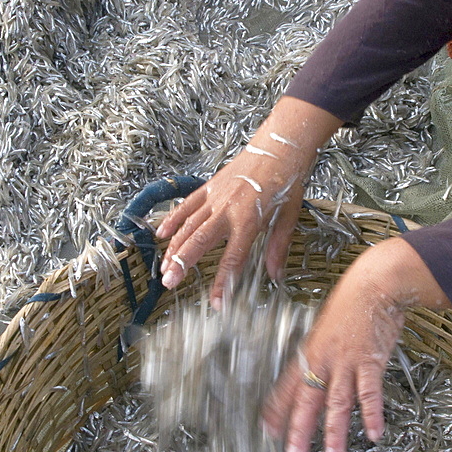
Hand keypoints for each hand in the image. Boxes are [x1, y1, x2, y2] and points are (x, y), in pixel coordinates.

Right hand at [156, 97, 340, 307]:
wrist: (279, 147)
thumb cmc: (287, 181)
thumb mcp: (289, 217)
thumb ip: (278, 247)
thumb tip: (275, 275)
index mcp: (250, 221)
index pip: (233, 259)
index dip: (222, 284)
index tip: (215, 303)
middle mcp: (228, 210)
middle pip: (199, 241)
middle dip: (182, 263)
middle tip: (168, 282)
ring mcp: (216, 197)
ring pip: (188, 225)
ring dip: (174, 247)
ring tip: (164, 267)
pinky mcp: (209, 187)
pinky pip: (186, 205)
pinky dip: (173, 219)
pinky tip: (161, 234)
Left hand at [263, 236, 450, 451]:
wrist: (374, 284)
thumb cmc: (352, 302)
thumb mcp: (326, 326)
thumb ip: (321, 350)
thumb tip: (316, 368)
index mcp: (310, 352)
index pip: (287, 387)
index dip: (276, 410)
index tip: (268, 431)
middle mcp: (324, 360)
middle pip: (307, 401)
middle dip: (299, 431)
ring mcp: (346, 362)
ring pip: (337, 403)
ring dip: (334, 432)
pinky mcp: (370, 361)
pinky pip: (369, 393)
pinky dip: (371, 414)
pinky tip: (373, 433)